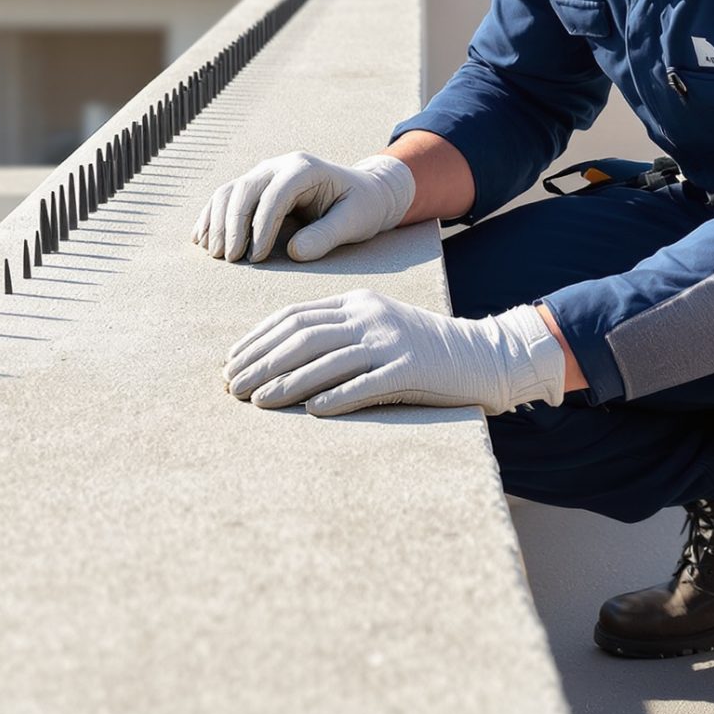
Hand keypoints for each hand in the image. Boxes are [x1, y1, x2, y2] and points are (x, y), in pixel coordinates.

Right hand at [192, 152, 413, 262]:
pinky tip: (201, 239)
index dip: (261, 226)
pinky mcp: (255, 185)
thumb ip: (327, 236)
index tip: (256, 258)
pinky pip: (225, 197)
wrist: (362, 192)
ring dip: (216, 222)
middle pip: (244, 190)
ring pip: (229, 191)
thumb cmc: (361, 207)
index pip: (274, 194)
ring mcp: (264, 172)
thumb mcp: (354, 222)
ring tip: (214, 254)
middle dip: (233, 226)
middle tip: (231, 260)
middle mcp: (280, 165)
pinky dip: (211, 217)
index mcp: (305, 168)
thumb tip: (294, 253)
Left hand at [223, 289, 565, 416]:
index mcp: (356, 303)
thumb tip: (281, 358)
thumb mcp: (376, 329)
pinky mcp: (410, 370)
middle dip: (260, 362)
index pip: (293, 317)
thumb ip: (337, 335)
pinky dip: (335, 396)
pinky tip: (310, 410)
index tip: (231, 362)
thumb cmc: (420, 351)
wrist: (482, 356)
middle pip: (301, 338)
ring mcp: (390, 342)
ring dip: (286, 383)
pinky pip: (365, 384)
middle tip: (231, 386)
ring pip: (326, 361)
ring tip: (257, 402)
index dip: (257, 340)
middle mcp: (368, 317)